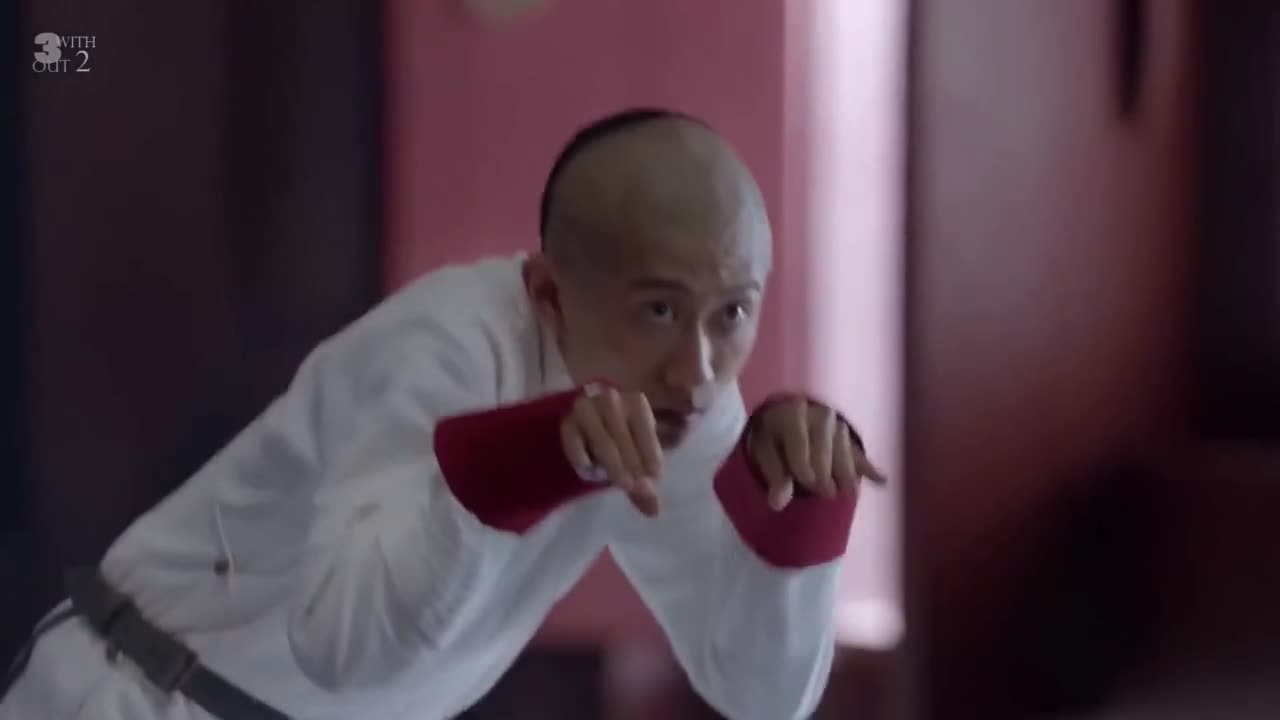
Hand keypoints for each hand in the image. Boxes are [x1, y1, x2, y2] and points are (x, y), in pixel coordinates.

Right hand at [560, 384, 663, 516]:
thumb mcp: (637, 461)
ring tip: (620, 485)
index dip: (649, 452)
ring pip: (600, 438)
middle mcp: (610, 399)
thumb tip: (654, 512)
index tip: (654, 476)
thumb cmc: (622, 444)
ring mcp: (587, 409)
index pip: (644, 426)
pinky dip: (582, 457)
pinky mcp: (567, 423)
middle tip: (634, 487)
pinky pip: (573, 441)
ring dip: (611, 463)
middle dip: (630, 462)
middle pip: (622, 434)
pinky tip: (589, 472)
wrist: (588, 434)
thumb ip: (644, 483)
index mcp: (635, 402)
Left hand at [747, 397, 886, 510]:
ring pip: (843, 447)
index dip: (803, 464)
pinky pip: (858, 451)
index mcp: (790, 413)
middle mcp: (816, 414)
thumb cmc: (773, 437)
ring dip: (847, 470)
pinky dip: (869, 467)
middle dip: (825, 470)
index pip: (799, 441)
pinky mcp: (848, 437)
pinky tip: (882, 480)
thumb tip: (777, 504)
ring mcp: (836, 423)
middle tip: (827, 494)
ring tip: (850, 493)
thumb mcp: (764, 452)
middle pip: (824, 443)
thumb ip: (774, 475)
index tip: (807, 485)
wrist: (787, 415)